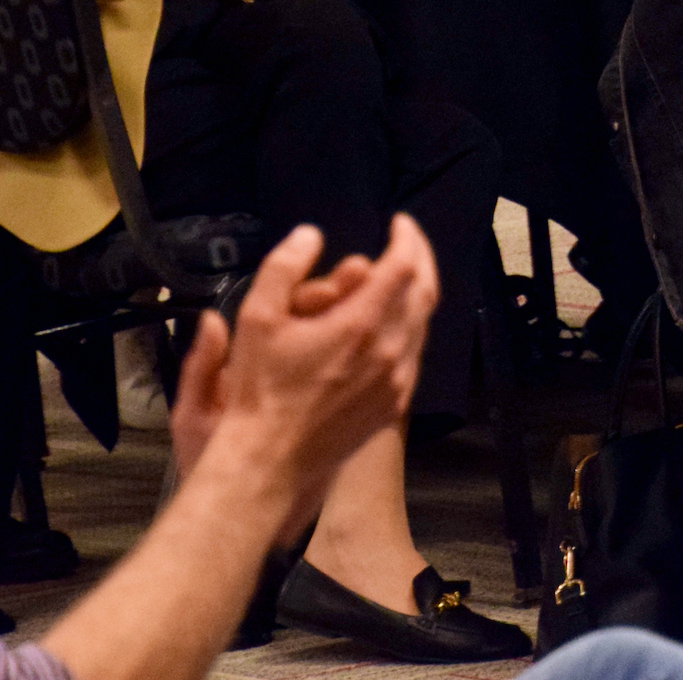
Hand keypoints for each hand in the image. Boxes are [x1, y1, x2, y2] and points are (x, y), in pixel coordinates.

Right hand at [169, 216, 436, 532]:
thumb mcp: (256, 318)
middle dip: (421, 257)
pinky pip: (414, 353)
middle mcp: (390, 351)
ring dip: (417, 292)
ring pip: (424, 323)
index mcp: (361, 325)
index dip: (407, 237)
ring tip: (401, 275)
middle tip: (407, 239)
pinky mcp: (394, 403)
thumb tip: (310, 235)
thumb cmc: (259, 390)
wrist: (270, 461)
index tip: (399, 222)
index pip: (404, 266)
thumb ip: (284, 267)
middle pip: (426, 291)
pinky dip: (410, 326)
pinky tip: (392, 321)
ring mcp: (397, 380)